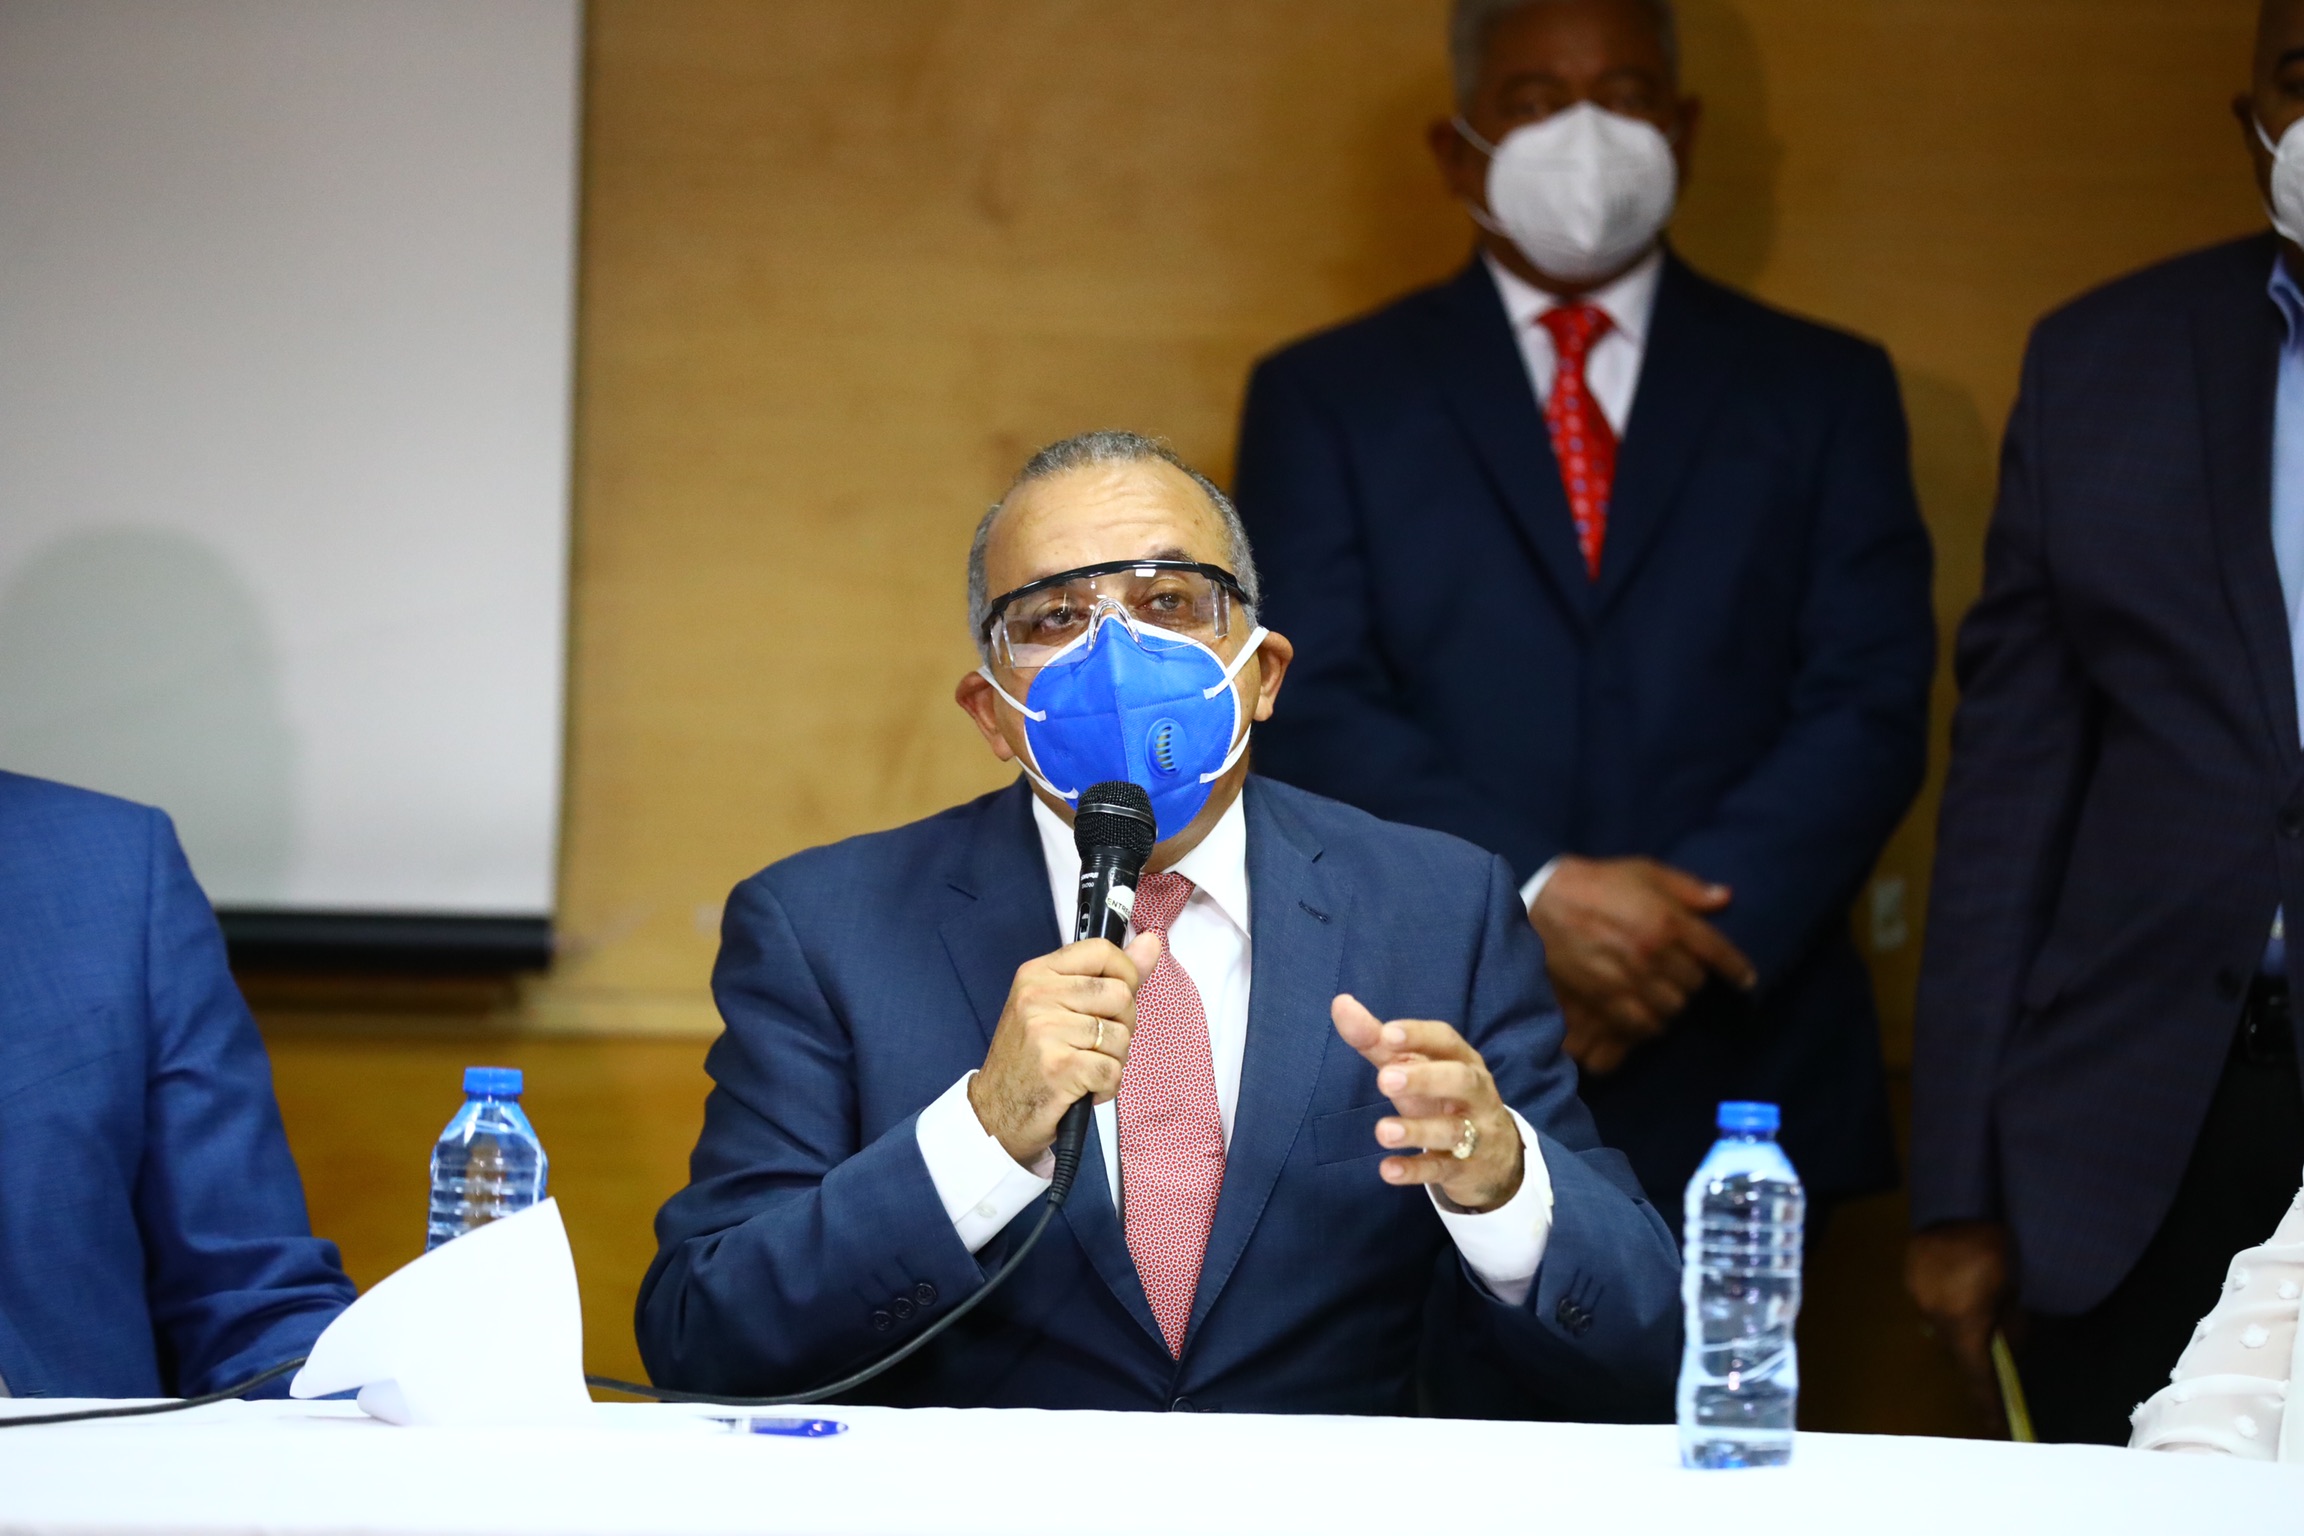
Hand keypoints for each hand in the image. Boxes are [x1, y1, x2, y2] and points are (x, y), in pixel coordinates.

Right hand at [969, 933, 1161, 1165]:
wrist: (993, 1113)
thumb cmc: (1030, 1058)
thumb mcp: (1058, 1006)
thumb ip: (1108, 975)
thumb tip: (1152, 942)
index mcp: (1037, 974)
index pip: (1101, 951)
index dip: (1124, 975)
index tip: (1113, 1001)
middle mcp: (1038, 996)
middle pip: (1120, 994)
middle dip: (1122, 1025)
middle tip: (1094, 1045)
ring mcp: (1047, 1032)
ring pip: (1121, 1036)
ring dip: (1113, 1060)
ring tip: (1084, 1068)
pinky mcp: (1059, 1068)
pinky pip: (1113, 1070)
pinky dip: (1106, 1086)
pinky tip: (1083, 1088)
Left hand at [1330, 994, 1522, 1211]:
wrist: (1494, 1156)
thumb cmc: (1443, 1098)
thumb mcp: (1414, 1068)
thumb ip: (1377, 1040)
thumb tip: (1339, 1003)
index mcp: (1461, 1060)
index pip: (1446, 1040)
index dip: (1419, 1035)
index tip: (1386, 1032)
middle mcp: (1474, 1093)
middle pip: (1459, 1079)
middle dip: (1424, 1078)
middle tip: (1385, 1078)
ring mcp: (1474, 1132)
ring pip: (1452, 1130)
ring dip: (1417, 1130)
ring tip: (1382, 1131)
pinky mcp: (1465, 1168)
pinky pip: (1442, 1169)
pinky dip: (1416, 1170)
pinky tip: (1387, 1170)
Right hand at [1530, 856, 1755, 1069]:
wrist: (1542, 903)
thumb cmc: (1596, 882)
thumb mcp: (1643, 871)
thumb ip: (1686, 887)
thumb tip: (1724, 899)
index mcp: (1668, 921)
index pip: (1717, 952)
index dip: (1737, 969)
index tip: (1746, 980)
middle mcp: (1653, 954)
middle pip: (1694, 985)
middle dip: (1692, 979)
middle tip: (1679, 970)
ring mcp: (1629, 979)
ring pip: (1673, 1008)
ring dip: (1672, 1001)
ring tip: (1662, 990)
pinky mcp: (1606, 999)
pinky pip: (1643, 1025)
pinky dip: (1650, 1021)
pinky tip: (1646, 1009)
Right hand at [1906, 1221, 2012, 1434]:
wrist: (1955, 1202)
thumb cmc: (1993, 1246)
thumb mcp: (2014, 1287)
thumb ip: (2011, 1323)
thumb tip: (2008, 1345)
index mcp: (1962, 1323)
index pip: (1976, 1375)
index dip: (1987, 1403)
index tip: (1995, 1427)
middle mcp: (1933, 1316)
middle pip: (1957, 1348)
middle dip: (1976, 1350)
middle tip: (1995, 1341)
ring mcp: (1917, 1296)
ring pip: (1944, 1323)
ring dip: (1962, 1321)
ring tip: (1978, 1298)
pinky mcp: (1909, 1276)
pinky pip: (1932, 1301)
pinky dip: (1949, 1301)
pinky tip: (1960, 1281)